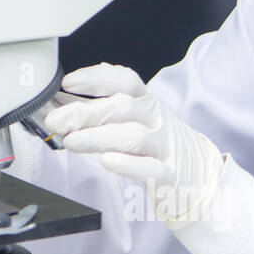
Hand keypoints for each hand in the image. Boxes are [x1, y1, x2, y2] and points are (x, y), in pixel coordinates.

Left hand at [43, 62, 224, 224]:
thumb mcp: (133, 119)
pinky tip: (107, 161)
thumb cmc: (156, 143)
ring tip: (71, 142)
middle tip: (56, 120)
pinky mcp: (168, 175)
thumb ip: (98, 108)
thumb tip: (59, 98)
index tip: (68, 83)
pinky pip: (149, 168)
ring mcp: (163, 147)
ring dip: (99, 137)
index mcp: (146, 102)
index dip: (97, 78)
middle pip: (122, 108)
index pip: (125, 80)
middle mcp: (156, 120)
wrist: (198, 175)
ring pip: (133, 137)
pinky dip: (128, 165)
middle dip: (85, 112)